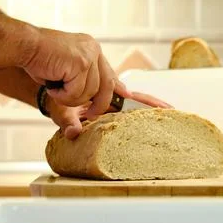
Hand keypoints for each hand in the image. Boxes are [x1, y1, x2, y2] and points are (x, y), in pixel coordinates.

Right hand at [23, 28, 131, 119]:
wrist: (23, 45)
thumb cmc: (38, 57)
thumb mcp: (65, 69)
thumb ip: (81, 79)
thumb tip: (95, 96)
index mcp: (91, 48)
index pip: (109, 71)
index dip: (117, 86)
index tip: (127, 95)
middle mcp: (93, 49)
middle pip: (107, 85)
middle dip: (98, 104)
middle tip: (89, 115)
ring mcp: (89, 55)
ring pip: (89, 92)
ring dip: (70, 98)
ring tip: (55, 88)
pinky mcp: (80, 63)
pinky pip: (77, 92)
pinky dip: (62, 95)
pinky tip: (52, 85)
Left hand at [47, 92, 172, 139]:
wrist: (48, 90)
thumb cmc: (56, 99)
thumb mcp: (61, 111)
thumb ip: (67, 121)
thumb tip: (73, 132)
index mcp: (104, 92)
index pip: (131, 98)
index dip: (148, 104)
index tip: (164, 109)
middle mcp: (110, 95)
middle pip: (138, 99)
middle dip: (155, 105)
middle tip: (174, 112)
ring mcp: (109, 100)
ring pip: (133, 103)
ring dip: (148, 109)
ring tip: (167, 116)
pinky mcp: (106, 105)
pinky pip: (124, 108)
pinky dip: (136, 112)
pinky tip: (147, 120)